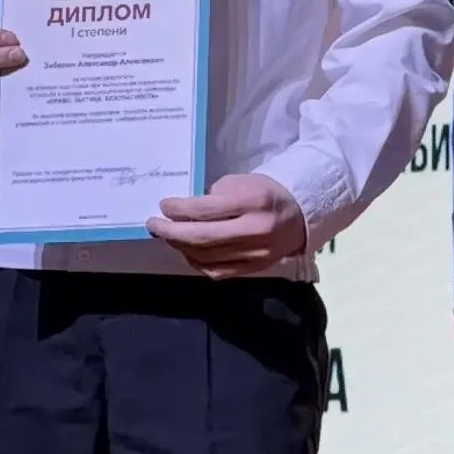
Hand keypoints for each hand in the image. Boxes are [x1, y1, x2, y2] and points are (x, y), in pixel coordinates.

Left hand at [146, 173, 307, 278]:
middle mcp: (254, 231)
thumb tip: (186, 211)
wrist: (299, 216)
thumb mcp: (244, 181)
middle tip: (154, 225)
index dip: (179, 210)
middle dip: (171, 232)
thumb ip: (216, 195)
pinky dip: (196, 262)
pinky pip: (215, 271)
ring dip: (180, 247)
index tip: (163, 205)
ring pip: (205, 257)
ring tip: (168, 236)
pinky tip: (187, 251)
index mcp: (253, 202)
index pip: (206, 210)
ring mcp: (254, 255)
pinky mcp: (252, 270)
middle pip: (202, 238)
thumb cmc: (266, 192)